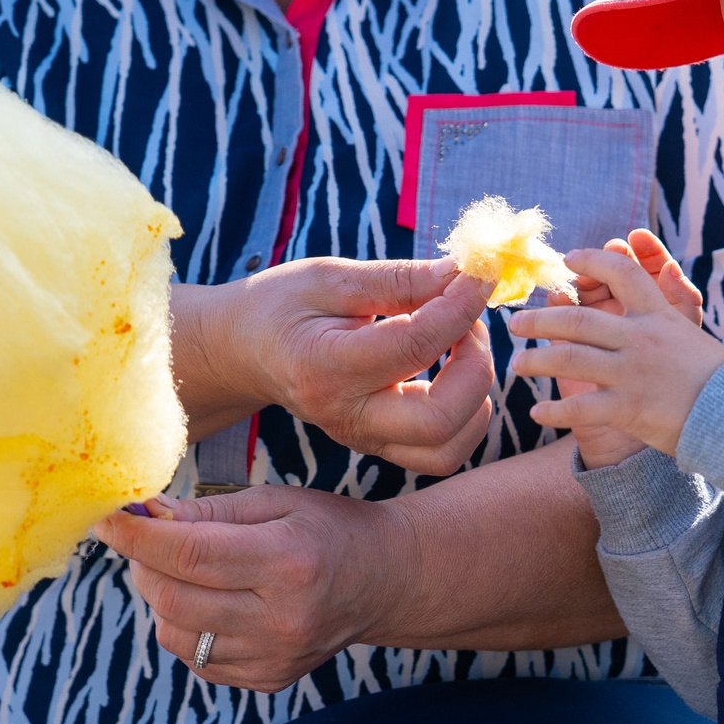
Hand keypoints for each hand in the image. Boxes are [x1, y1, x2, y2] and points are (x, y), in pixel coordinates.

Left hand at [94, 486, 415, 693]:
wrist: (384, 581)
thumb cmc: (328, 529)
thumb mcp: (277, 501)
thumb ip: (209, 510)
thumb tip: (144, 516)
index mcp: (287, 562)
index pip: (189, 555)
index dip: (137, 537)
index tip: (107, 520)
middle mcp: (281, 619)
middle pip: (174, 600)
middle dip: (145, 565)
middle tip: (149, 541)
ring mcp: (274, 658)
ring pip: (176, 635)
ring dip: (163, 599)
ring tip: (186, 572)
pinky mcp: (268, 680)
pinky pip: (196, 659)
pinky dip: (187, 628)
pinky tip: (211, 602)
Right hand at [177, 257, 494, 474]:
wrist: (245, 353)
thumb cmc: (284, 306)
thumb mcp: (330, 277)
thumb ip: (399, 279)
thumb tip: (463, 273)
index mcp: (325, 367)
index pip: (414, 345)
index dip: (460, 306)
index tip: (478, 274)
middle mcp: (346, 416)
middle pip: (439, 418)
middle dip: (475, 363)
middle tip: (467, 319)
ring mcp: (364, 440)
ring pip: (449, 448)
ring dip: (477, 394)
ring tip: (460, 344)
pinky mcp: (380, 446)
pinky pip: (442, 451)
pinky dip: (467, 412)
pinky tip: (452, 369)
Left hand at [511, 247, 723, 459]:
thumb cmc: (716, 378)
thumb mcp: (692, 333)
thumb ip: (672, 305)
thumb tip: (665, 271)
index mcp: (658, 316)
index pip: (622, 273)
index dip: (592, 262)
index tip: (569, 260)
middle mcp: (641, 339)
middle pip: (579, 320)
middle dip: (541, 320)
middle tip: (517, 323)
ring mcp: (633, 373)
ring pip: (570, 358)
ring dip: (537, 361)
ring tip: (518, 367)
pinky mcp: (629, 408)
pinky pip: (581, 408)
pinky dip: (555, 412)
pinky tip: (538, 414)